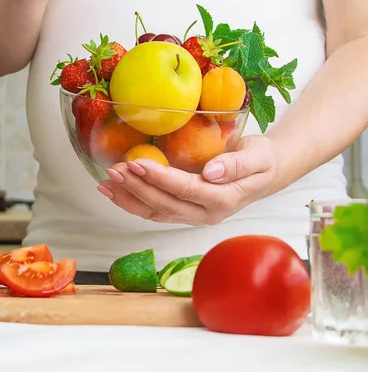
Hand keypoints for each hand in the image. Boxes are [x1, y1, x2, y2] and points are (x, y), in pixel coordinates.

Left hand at [97, 136, 277, 224]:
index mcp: (224, 200)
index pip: (186, 189)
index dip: (159, 178)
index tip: (137, 163)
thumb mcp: (259, 155)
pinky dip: (132, 202)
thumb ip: (237, 164)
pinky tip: (114, 191)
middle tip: (115, 169)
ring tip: (106, 182)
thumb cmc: (262, 159)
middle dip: (137, 188)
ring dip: (129, 198)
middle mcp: (206, 213)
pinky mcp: (184, 212)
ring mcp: (194, 215)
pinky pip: (155, 211)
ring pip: (155, 212)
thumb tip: (211, 172)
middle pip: (165, 204)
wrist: (265, 173)